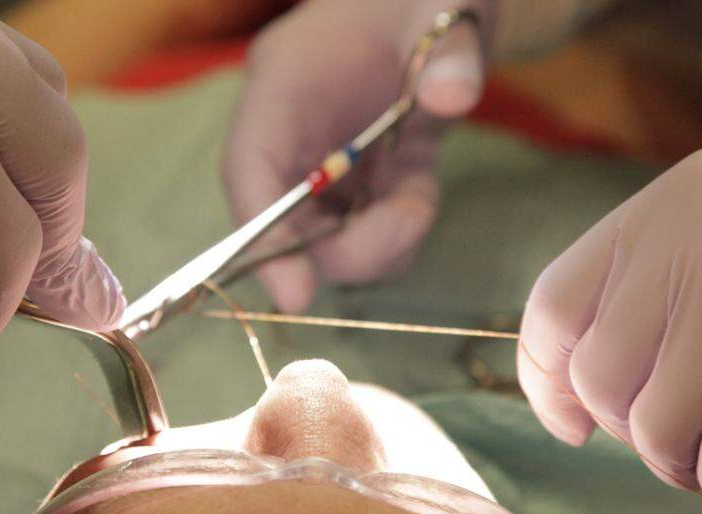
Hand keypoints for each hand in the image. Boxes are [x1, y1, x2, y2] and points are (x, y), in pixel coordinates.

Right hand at [222, 0, 492, 312]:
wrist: (445, 0)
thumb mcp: (443, 3)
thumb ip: (450, 53)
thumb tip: (450, 99)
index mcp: (286, 82)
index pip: (250, 170)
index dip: (262, 238)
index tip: (296, 296)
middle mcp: (292, 131)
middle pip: (285, 223)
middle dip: (343, 247)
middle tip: (409, 221)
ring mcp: (323, 159)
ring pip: (327, 240)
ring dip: (379, 241)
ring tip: (421, 194)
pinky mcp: (359, 177)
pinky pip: (366, 230)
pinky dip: (400, 228)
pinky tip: (422, 187)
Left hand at [518, 131, 701, 507]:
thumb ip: (656, 280)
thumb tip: (575, 391)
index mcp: (671, 206)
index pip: (555, 305)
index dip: (547, 377)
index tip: (568, 419)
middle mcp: (701, 245)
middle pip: (603, 382)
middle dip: (633, 429)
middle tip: (687, 432)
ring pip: (657, 434)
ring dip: (688, 460)